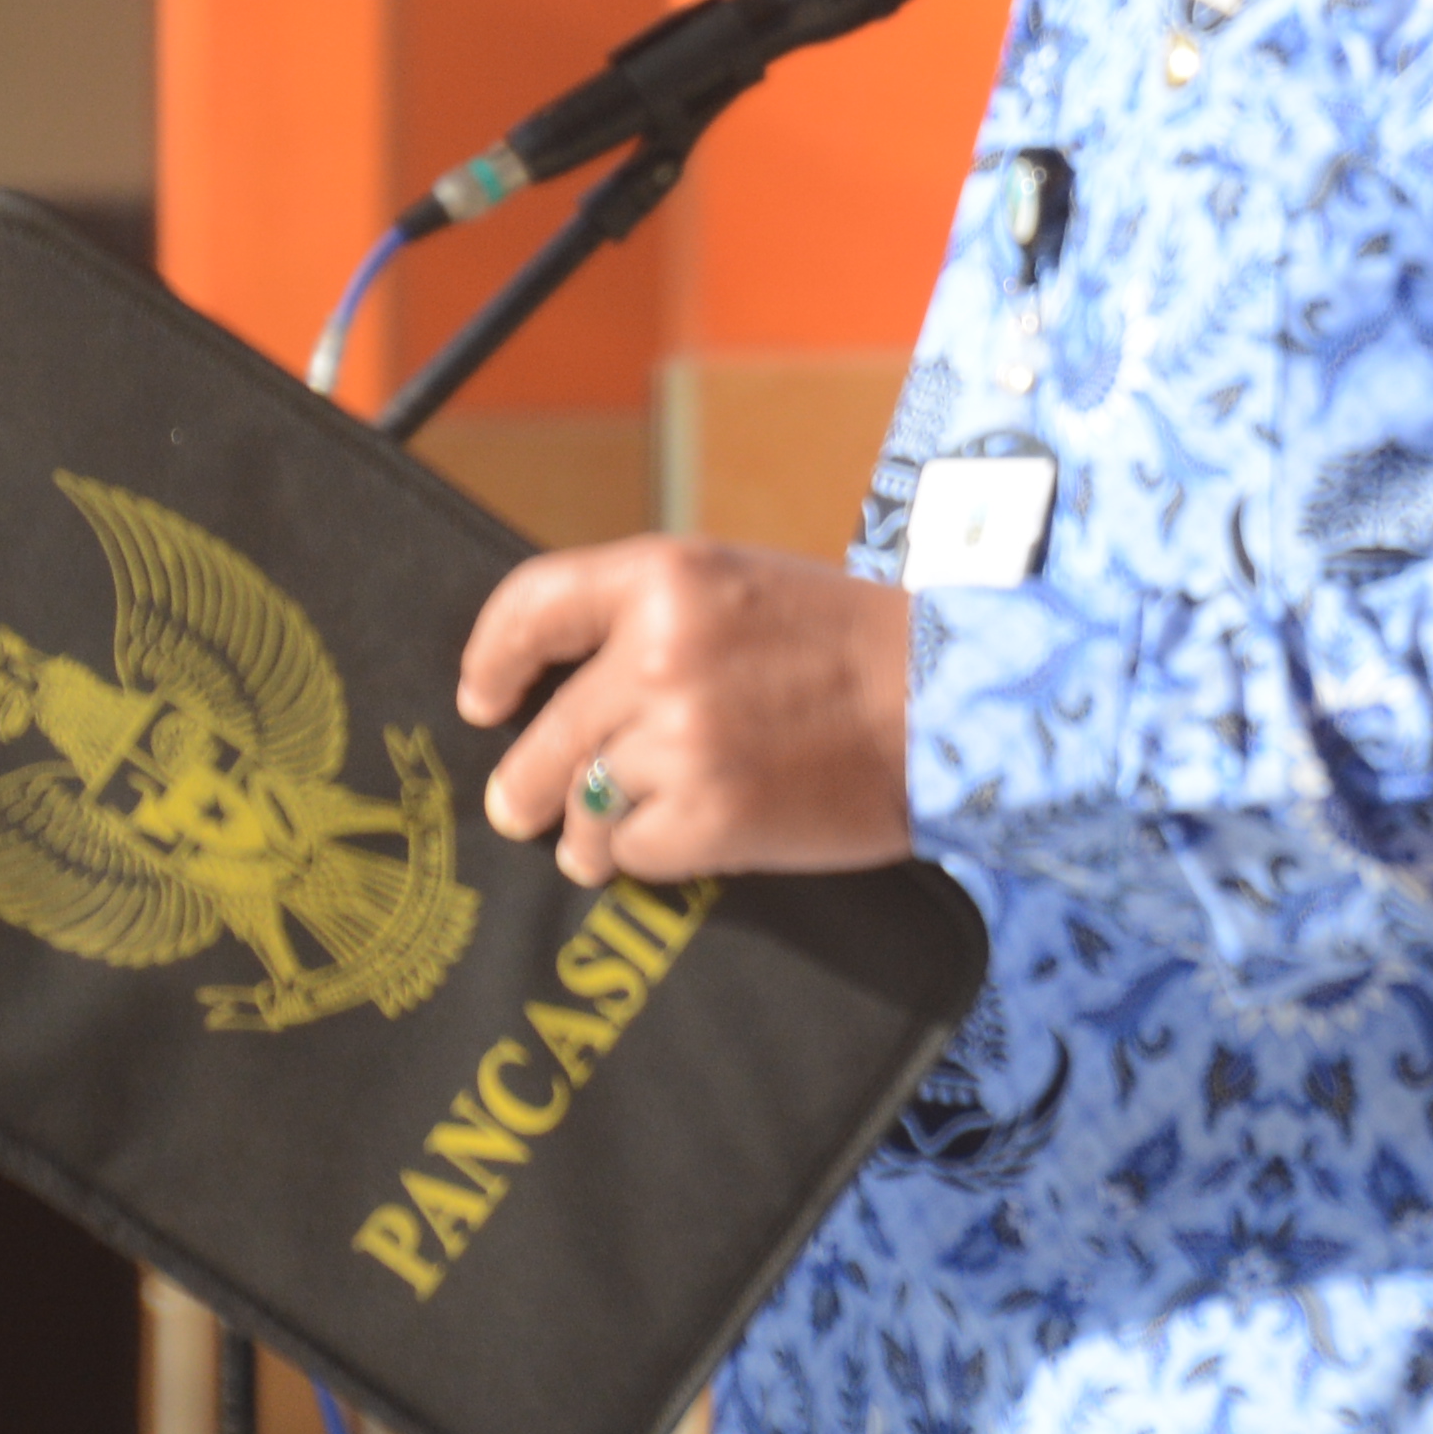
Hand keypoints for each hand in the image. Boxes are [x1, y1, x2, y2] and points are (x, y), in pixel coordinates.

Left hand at [458, 537, 914, 889]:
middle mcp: (660, 653)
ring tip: (597, 843)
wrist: (952, 704)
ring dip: (586, 833)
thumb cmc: (846, 642)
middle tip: (515, 807)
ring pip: (583, 805)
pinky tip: (681, 843)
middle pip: (543, 737)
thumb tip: (549, 685)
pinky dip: (648, 856)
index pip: (531, 608)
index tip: (481, 699)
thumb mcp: (738, 586)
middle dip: (522, 787)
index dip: (490, 659)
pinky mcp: (711, 818)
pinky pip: (634, 852)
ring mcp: (682, 740)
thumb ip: (647, 616)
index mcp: (666, 577)